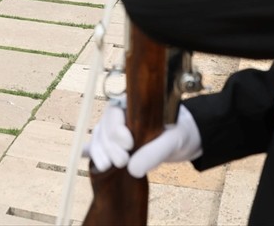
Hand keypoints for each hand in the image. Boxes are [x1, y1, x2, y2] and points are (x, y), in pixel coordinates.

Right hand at [84, 101, 202, 177]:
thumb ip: (155, 152)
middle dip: (109, 146)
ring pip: (99, 138)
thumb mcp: (173, 140)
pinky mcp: (115, 144)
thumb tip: (132, 169)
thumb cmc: (180, 132)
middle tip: (122, 162)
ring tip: (106, 167)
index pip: (115, 112)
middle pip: (104, 127)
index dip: (117, 129)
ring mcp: (116, 129)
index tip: (129, 145)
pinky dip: (94, 153)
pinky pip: (99, 147)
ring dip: (99, 152)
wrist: (185, 139)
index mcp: (134, 104)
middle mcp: (121, 114)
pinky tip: (88, 157)